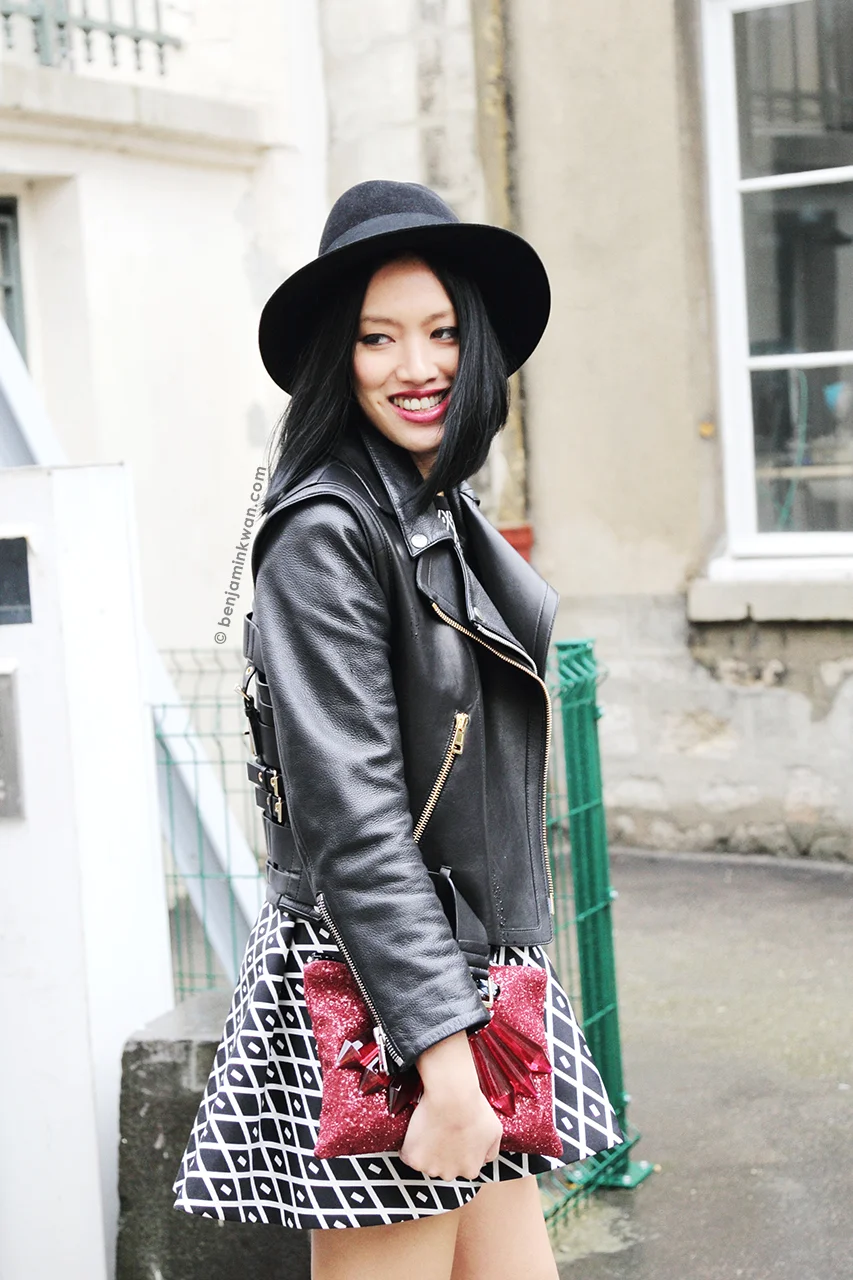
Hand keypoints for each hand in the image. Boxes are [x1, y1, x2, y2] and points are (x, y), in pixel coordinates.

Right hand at [399, 1031, 502, 1179]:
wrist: (452, 1095)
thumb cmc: (474, 1109)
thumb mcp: (495, 1131)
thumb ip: (490, 1151)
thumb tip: (484, 1158)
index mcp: (470, 1169)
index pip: (463, 1166)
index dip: (459, 1149)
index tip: (455, 1135)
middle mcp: (450, 1174)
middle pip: (444, 1166)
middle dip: (442, 1152)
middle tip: (442, 1129)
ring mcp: (430, 1168)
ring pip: (426, 1161)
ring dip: (426, 1149)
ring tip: (431, 1127)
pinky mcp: (413, 1159)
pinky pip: (408, 1154)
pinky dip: (410, 1145)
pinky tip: (418, 1130)